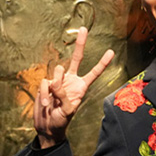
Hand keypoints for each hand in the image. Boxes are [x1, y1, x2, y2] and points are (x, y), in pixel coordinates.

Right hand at [33, 27, 114, 148]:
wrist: (47, 126)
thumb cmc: (61, 120)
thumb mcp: (67, 111)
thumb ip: (63, 95)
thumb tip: (55, 82)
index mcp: (81, 87)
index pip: (93, 73)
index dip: (102, 63)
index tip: (111, 52)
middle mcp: (71, 80)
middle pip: (76, 58)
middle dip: (80, 43)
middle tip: (84, 29)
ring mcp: (58, 81)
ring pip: (57, 71)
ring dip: (55, 86)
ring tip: (52, 101)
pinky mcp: (46, 84)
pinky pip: (45, 82)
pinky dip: (44, 93)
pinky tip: (46, 103)